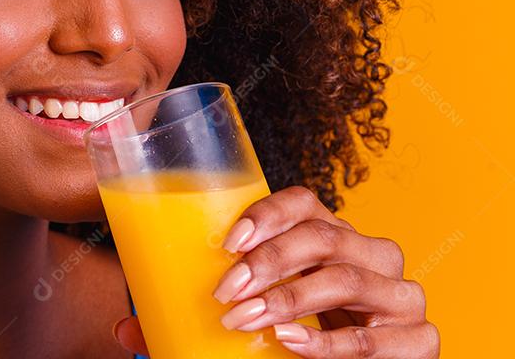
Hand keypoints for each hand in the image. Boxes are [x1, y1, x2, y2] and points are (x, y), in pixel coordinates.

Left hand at [112, 185, 439, 357]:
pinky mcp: (420, 340)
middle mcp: (371, 255)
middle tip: (226, 290)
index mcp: (329, 237)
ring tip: (248, 318)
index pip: (306, 203)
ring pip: (350, 278)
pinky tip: (293, 344)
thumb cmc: (295, 338)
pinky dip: (333, 342)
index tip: (228, 243)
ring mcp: (400, 295)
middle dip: (270, 261)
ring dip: (292, 299)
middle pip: (325, 236)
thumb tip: (126, 329)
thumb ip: (194, 318)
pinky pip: (381, 337)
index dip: (269, 213)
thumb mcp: (251, 318)